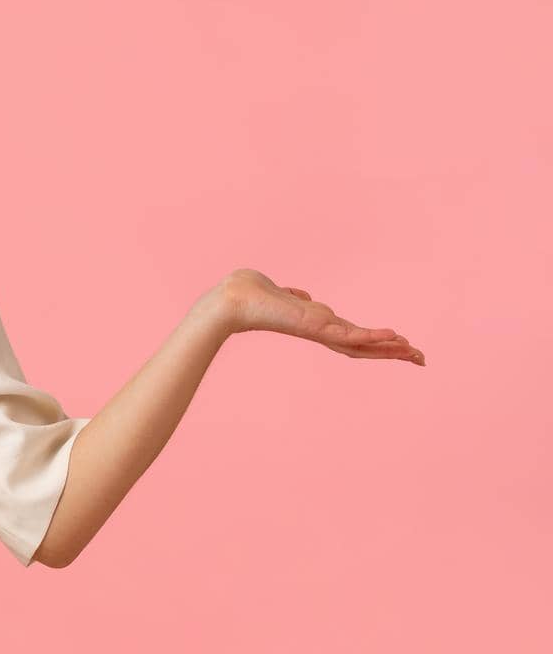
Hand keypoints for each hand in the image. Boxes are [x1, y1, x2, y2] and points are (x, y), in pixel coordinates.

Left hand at [213, 268, 424, 364]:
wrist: (232, 300)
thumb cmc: (251, 295)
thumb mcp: (281, 294)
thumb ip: (295, 298)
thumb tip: (301, 296)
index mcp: (316, 324)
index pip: (353, 335)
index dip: (376, 342)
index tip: (401, 344)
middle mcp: (321, 330)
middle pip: (364, 346)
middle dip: (392, 352)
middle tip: (420, 358)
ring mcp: (320, 331)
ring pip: (362, 344)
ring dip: (390, 349)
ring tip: (415, 353)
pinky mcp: (315, 327)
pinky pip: (349, 334)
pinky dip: (372, 336)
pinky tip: (393, 337)